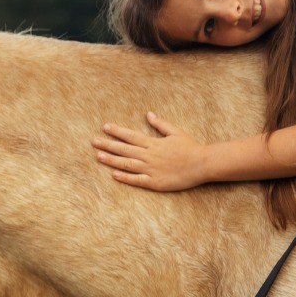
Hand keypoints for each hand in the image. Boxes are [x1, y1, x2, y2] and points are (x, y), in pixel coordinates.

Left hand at [92, 112, 207, 191]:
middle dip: (108, 144)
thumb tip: (149, 114)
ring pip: (126, 164)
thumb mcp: (176, 132)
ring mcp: (151, 169)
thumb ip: (160, 124)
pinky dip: (125, 177)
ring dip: (111, 160)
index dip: (117, 131)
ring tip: (98, 156)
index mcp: (153, 143)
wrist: (202, 164)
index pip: (130, 136)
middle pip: (124, 149)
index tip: (104, 127)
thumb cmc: (190, 147)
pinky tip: (113, 174)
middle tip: (93, 141)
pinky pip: (136, 180)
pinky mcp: (154, 182)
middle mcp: (149, 155)